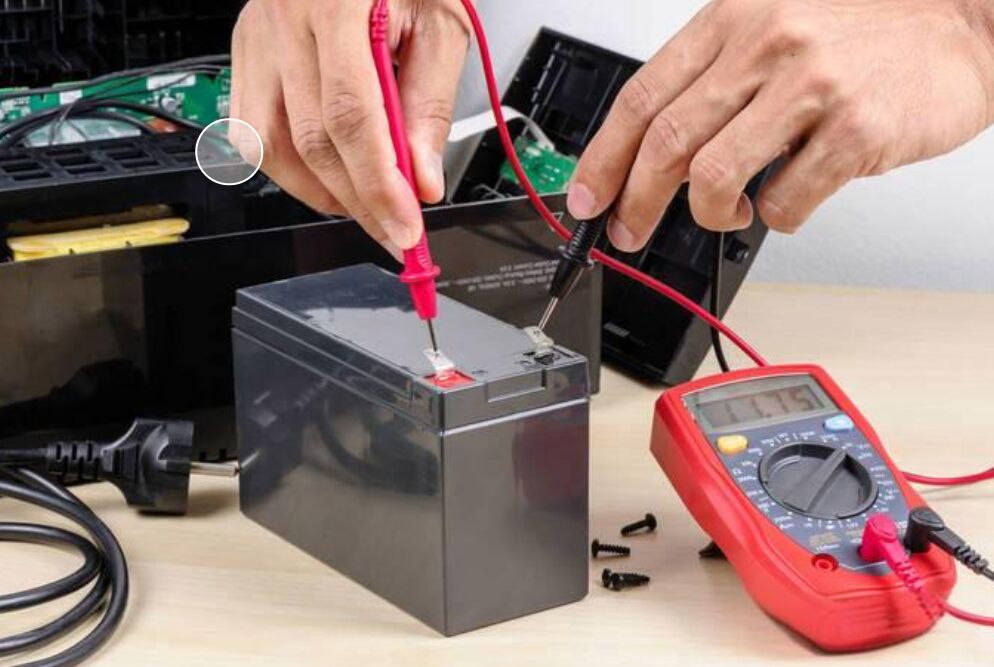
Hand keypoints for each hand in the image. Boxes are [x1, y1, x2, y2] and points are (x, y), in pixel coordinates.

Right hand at [230, 0, 470, 257]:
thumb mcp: (441, 25)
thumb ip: (429, 104)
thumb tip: (420, 180)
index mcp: (334, 4)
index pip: (350, 118)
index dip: (378, 185)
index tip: (405, 228)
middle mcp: (283, 20)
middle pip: (310, 140)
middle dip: (358, 200)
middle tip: (394, 229)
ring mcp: (256, 36)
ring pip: (268, 145)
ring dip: (321, 192)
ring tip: (364, 207)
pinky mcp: (245, 50)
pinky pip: (250, 129)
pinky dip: (289, 168)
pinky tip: (325, 176)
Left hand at [567, 0, 993, 250]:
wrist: (963, 17)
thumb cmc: (864, 28)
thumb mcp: (773, 28)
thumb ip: (717, 83)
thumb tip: (658, 154)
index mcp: (731, 20)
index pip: (641, 98)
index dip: (603, 157)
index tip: (586, 197)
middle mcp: (764, 46)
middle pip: (665, 143)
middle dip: (634, 200)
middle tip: (627, 230)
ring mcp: (809, 87)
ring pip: (713, 179)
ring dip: (708, 215)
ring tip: (726, 212)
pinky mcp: (854, 132)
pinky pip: (785, 201)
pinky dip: (775, 215)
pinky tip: (786, 198)